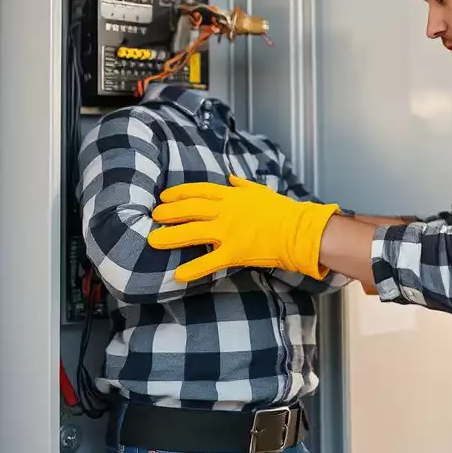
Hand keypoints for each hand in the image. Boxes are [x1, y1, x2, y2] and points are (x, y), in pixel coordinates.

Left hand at [147, 175, 339, 282]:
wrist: (298, 230)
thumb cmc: (283, 210)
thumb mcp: (261, 191)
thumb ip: (242, 184)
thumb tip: (231, 177)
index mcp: (232, 195)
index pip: (199, 191)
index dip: (179, 193)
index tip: (164, 196)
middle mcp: (226, 211)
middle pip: (191, 209)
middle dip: (170, 212)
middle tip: (154, 216)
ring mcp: (229, 231)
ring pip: (193, 232)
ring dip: (171, 236)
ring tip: (153, 240)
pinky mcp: (234, 252)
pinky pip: (209, 261)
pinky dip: (193, 269)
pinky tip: (178, 275)